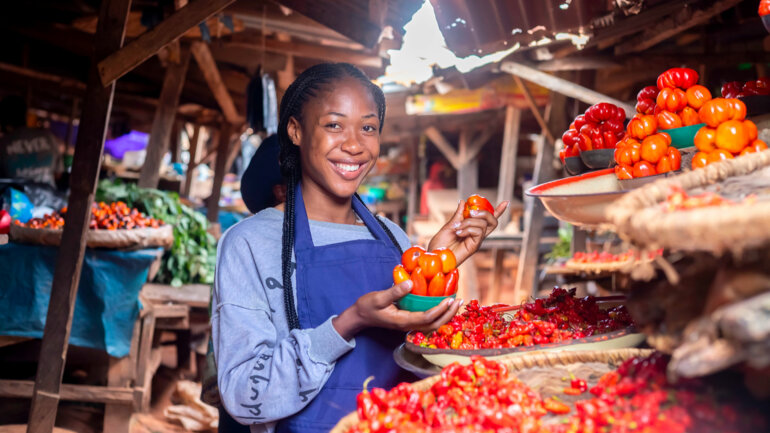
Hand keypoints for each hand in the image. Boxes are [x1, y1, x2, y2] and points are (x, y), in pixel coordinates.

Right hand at [332, 280, 462, 339]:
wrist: (360, 316)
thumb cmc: (367, 306)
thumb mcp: (378, 297)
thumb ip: (394, 291)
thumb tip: (409, 282)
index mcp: (402, 321)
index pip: (426, 318)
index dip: (439, 310)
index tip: (449, 299)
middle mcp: (408, 326)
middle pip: (434, 325)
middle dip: (448, 314)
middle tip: (459, 301)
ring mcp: (409, 325)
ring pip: (433, 325)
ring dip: (446, 315)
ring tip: (456, 302)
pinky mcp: (409, 321)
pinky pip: (428, 321)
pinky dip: (439, 314)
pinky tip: (444, 305)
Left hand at [427, 200, 508, 265]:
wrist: (435, 255)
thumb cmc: (440, 244)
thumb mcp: (450, 225)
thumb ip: (459, 215)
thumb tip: (464, 202)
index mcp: (472, 229)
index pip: (487, 219)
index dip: (498, 211)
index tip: (506, 202)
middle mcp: (477, 235)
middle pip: (492, 221)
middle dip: (485, 212)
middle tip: (471, 211)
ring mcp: (476, 241)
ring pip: (483, 224)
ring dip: (469, 222)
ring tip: (457, 227)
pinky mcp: (474, 246)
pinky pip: (478, 232)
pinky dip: (468, 229)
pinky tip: (459, 232)